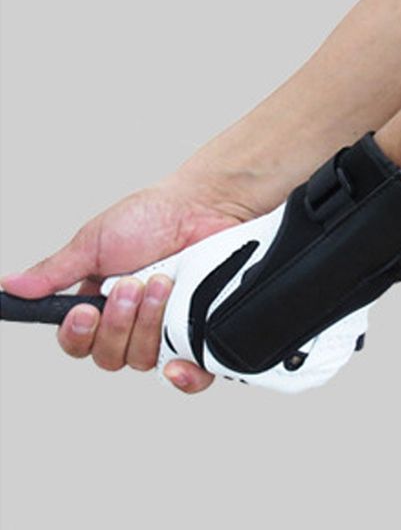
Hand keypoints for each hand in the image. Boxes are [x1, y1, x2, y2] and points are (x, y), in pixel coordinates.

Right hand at [0, 164, 258, 393]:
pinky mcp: (196, 333)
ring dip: (147, 324)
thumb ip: (58, 270)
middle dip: (117, 323)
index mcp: (100, 303)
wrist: (201, 207)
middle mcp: (131, 322)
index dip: (78, 335)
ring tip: (160, 284)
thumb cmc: (151, 218)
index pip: (78, 341)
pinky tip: (179, 362)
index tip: (85, 312)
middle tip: (130, 285)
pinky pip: (191, 372)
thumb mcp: (96, 242)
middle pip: (109, 357)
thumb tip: (11, 286)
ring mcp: (164, 329)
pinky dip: (185, 375)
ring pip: (142, 359)